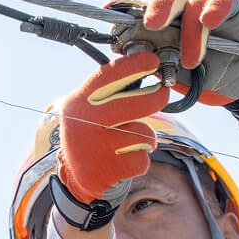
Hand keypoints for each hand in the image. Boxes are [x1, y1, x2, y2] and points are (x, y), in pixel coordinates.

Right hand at [58, 52, 169, 205]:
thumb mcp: (88, 110)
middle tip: (163, 93)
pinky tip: (126, 160)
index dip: (133, 66)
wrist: (76, 178)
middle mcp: (85, 123)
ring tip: (133, 141)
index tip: (152, 60)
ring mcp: (95, 147)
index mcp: (79, 102)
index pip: (107, 76)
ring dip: (147, 138)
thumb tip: (145, 71)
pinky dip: (140, 160)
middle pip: (135, 105)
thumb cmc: (92, 135)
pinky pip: (142, 159)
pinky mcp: (106, 170)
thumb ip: (108, 93)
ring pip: (143, 134)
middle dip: (157, 98)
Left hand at [122, 0, 238, 114]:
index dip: (124, 6)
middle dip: (155, 9)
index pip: (141, 8)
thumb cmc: (211, 81)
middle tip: (151, 25)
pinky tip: (210, 22)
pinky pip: (221, 0)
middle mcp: (183, 13)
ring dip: (189, 32)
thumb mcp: (178, 79)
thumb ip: (156, 66)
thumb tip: (126, 59)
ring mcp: (208, 6)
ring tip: (192, 61)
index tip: (109, 12)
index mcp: (165, 27)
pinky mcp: (232, 5)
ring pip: (191, 3)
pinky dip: (214, 9)